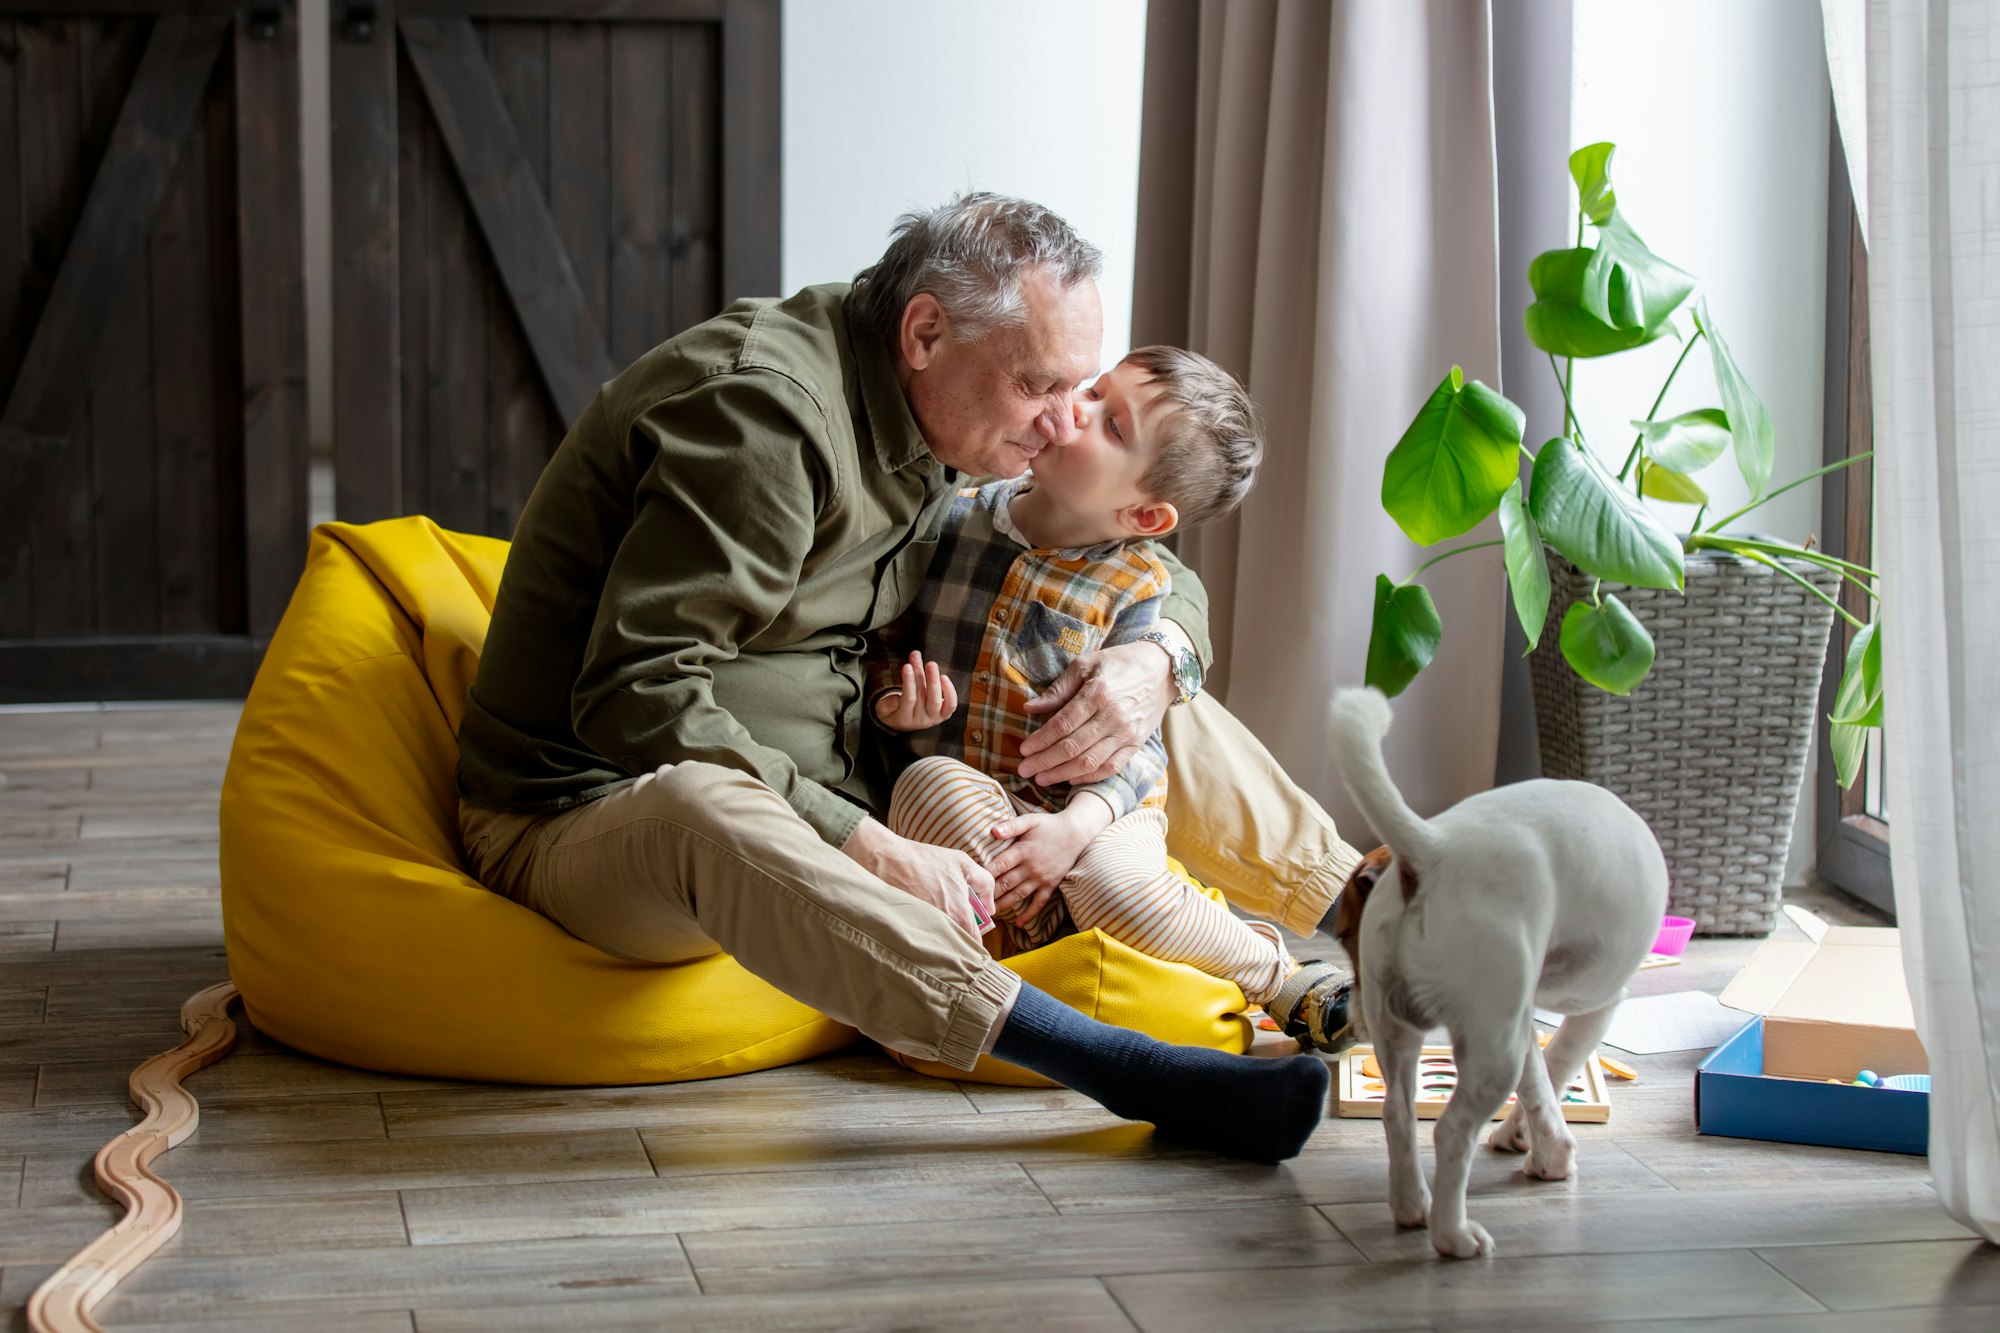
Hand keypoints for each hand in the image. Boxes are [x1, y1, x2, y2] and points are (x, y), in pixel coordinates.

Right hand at [842, 817, 993, 936]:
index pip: (976, 942)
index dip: (978, 938)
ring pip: (942, 941)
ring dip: (944, 934)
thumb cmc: (926, 860)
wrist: (889, 860)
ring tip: (939, 913)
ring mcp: (925, 930)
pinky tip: (924, 912)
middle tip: (957, 920)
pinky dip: (927, 931)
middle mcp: (944, 927)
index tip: (975, 930)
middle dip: (961, 936)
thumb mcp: (964, 863)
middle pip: (958, 944)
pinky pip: (925, 937)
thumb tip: (990, 908)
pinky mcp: (910, 929)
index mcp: (960, 915)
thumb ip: (985, 884)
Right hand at [874, 651, 957, 731]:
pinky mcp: (944, 714)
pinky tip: (943, 677)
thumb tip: (896, 697)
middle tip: (921, 660)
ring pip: (936, 700)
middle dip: (922, 676)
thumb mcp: (882, 707)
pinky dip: (950, 691)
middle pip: (923, 697)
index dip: (908, 681)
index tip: (907, 666)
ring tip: (931, 665)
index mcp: (904, 719)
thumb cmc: (893, 710)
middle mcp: (920, 720)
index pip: (908, 698)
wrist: (905, 721)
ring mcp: (934, 718)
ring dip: (934, 680)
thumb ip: (886, 703)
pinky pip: (950, 705)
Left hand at [985, 799, 1112, 925]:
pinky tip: (1019, 923)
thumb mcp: (1030, 820)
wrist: (1076, 833)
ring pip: (1018, 895)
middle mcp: (1031, 867)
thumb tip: (993, 831)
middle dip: (989, 894)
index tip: (972, 882)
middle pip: (1006, 883)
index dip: (985, 874)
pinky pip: (1039, 903)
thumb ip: (1011, 826)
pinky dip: (1029, 914)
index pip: (1000, 865)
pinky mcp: (1051, 885)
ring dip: (1003, 905)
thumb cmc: (1049, 826)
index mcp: (1023, 851)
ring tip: (989, 913)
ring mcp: (1041, 878)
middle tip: (974, 903)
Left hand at [1016, 640, 1174, 785]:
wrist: (1162, 669)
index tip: (1024, 750)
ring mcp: (1126, 733)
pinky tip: (1071, 779)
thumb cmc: (1120, 663)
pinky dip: (1090, 777)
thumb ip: (1058, 689)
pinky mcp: (1136, 744)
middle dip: (1044, 762)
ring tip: (1042, 779)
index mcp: (1098, 694)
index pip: (1062, 725)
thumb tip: (1030, 708)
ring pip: (1089, 762)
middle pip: (1072, 747)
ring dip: (1062, 774)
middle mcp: (1113, 717)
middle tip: (1025, 770)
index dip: (1040, 741)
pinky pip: (1111, 767)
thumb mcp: (1086, 664)